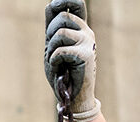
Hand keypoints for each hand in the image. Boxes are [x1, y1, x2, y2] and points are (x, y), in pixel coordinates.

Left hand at [44, 0, 98, 121]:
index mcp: (80, 28)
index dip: (64, 0)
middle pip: (63, 16)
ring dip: (51, 49)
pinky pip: (60, 51)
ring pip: (60, 33)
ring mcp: (89, 42)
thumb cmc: (62, 71)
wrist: (72, 95)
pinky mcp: (87, 54)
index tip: (56, 3)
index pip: (77, 4)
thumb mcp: (53, 46)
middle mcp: (87, 31)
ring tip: (57, 61)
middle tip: (53, 51)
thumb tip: (51, 4)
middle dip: (50, 33)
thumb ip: (52, 28)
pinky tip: (60, 68)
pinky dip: (53, 61)